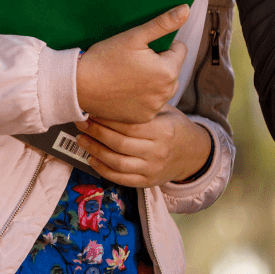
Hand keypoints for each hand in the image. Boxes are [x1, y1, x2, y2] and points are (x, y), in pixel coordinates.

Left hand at [75, 105, 212, 186]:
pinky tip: (91, 158)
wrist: (193, 153)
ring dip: (95, 150)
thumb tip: (114, 91)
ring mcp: (152, 169)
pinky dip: (103, 170)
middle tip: (81, 121)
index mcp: (163, 131)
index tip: (92, 110)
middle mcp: (157, 152)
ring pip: (117, 162)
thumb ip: (145, 106)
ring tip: (81, 139)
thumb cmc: (175, 126)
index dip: (107, 118)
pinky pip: (121, 178)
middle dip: (96, 132)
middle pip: (120, 143)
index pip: (129, 125)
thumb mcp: (167, 111)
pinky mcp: (147, 182)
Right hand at [76, 6, 188, 122]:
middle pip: (173, 70)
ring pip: (164, 87)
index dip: (162, 45)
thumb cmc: (105, 57)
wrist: (79, 85)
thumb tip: (185, 9)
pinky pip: (151, 103)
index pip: (180, 50)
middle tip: (135, 61)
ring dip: (154, 81)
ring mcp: (154, 107)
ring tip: (130, 75)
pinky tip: (126, 90)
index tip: (142, 48)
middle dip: (160, 63)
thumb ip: (163, 24)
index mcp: (168, 71)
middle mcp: (165, 93)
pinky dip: (144, 97)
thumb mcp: (135, 36)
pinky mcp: (143, 118)